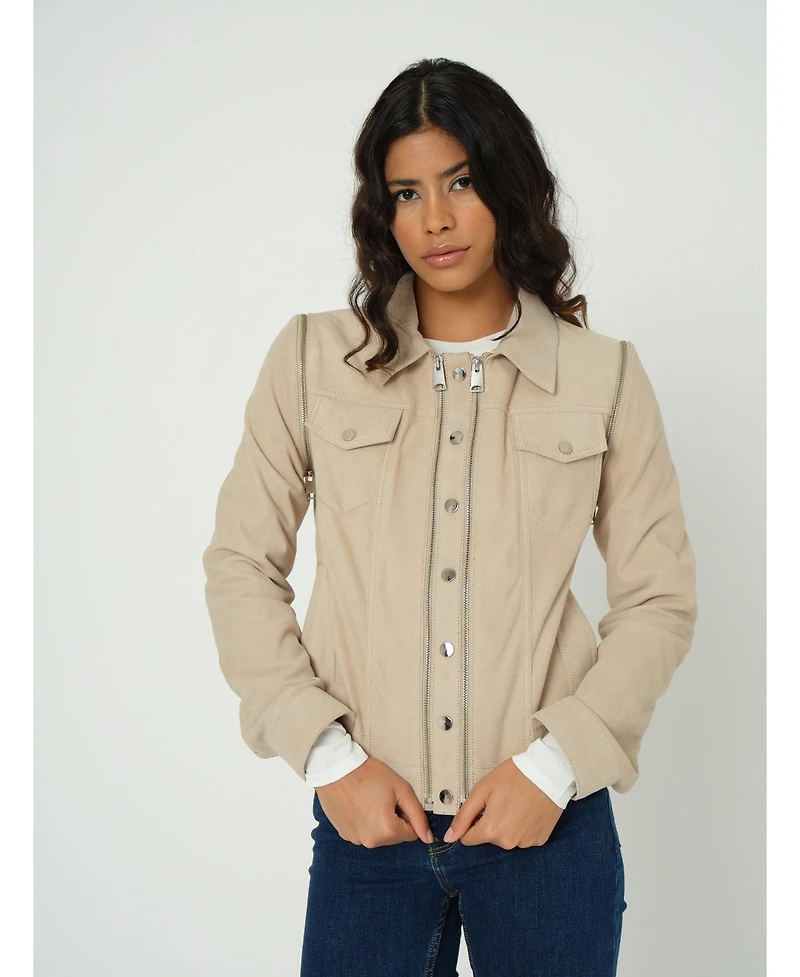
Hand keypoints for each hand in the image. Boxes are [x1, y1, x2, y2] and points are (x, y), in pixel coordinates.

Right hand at [315, 757, 434, 846]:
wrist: (336, 768)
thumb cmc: (368, 774)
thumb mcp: (400, 789)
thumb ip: (418, 815)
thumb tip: (428, 838)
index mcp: (387, 831)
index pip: (411, 834)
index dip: (408, 815)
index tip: (397, 800)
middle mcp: (371, 841)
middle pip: (394, 836)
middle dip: (394, 819)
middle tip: (383, 797)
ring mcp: (355, 839)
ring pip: (379, 835)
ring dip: (379, 821)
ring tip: (369, 799)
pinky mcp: (345, 834)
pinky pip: (363, 832)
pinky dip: (364, 822)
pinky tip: (358, 804)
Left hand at [442, 758, 564, 847]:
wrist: (549, 773)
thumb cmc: (514, 777)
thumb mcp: (482, 790)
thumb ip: (463, 815)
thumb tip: (450, 837)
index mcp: (491, 830)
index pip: (468, 839)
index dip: (471, 823)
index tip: (481, 808)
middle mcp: (508, 843)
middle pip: (488, 837)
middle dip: (490, 822)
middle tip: (501, 801)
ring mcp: (525, 843)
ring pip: (506, 838)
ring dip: (507, 825)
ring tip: (517, 804)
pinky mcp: (539, 840)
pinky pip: (522, 837)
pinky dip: (522, 827)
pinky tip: (527, 811)